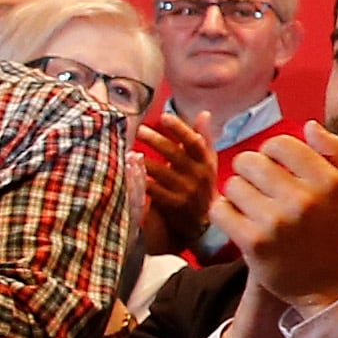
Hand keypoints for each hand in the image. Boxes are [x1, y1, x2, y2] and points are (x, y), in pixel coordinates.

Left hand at [133, 112, 216, 255]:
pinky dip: (141, 181)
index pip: (195, 142)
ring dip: (143, 161)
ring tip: (129, 152)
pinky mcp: (174, 205)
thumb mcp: (208, 163)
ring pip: (161, 172)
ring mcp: (187, 191)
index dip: (180, 129)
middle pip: (175, 154)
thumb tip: (204, 113)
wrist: (203, 223)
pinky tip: (129, 173)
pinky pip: (153, 190)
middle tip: (139, 129)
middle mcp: (199, 176)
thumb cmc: (202, 187)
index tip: (165, 116)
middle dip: (156, 140)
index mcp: (206, 163)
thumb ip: (204, 139)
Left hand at [219, 126, 337, 308]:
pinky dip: (225, 214)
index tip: (279, 168)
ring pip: (232, 185)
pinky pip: (220, 210)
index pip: (280, 144)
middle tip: (260, 187)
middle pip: (250, 161)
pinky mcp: (253, 244)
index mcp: (330, 183)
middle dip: (251, 170)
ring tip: (253, 206)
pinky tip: (241, 221)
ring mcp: (276, 223)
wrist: (330, 287)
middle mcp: (304, 200)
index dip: (273, 152)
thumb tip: (309, 126)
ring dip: (238, 193)